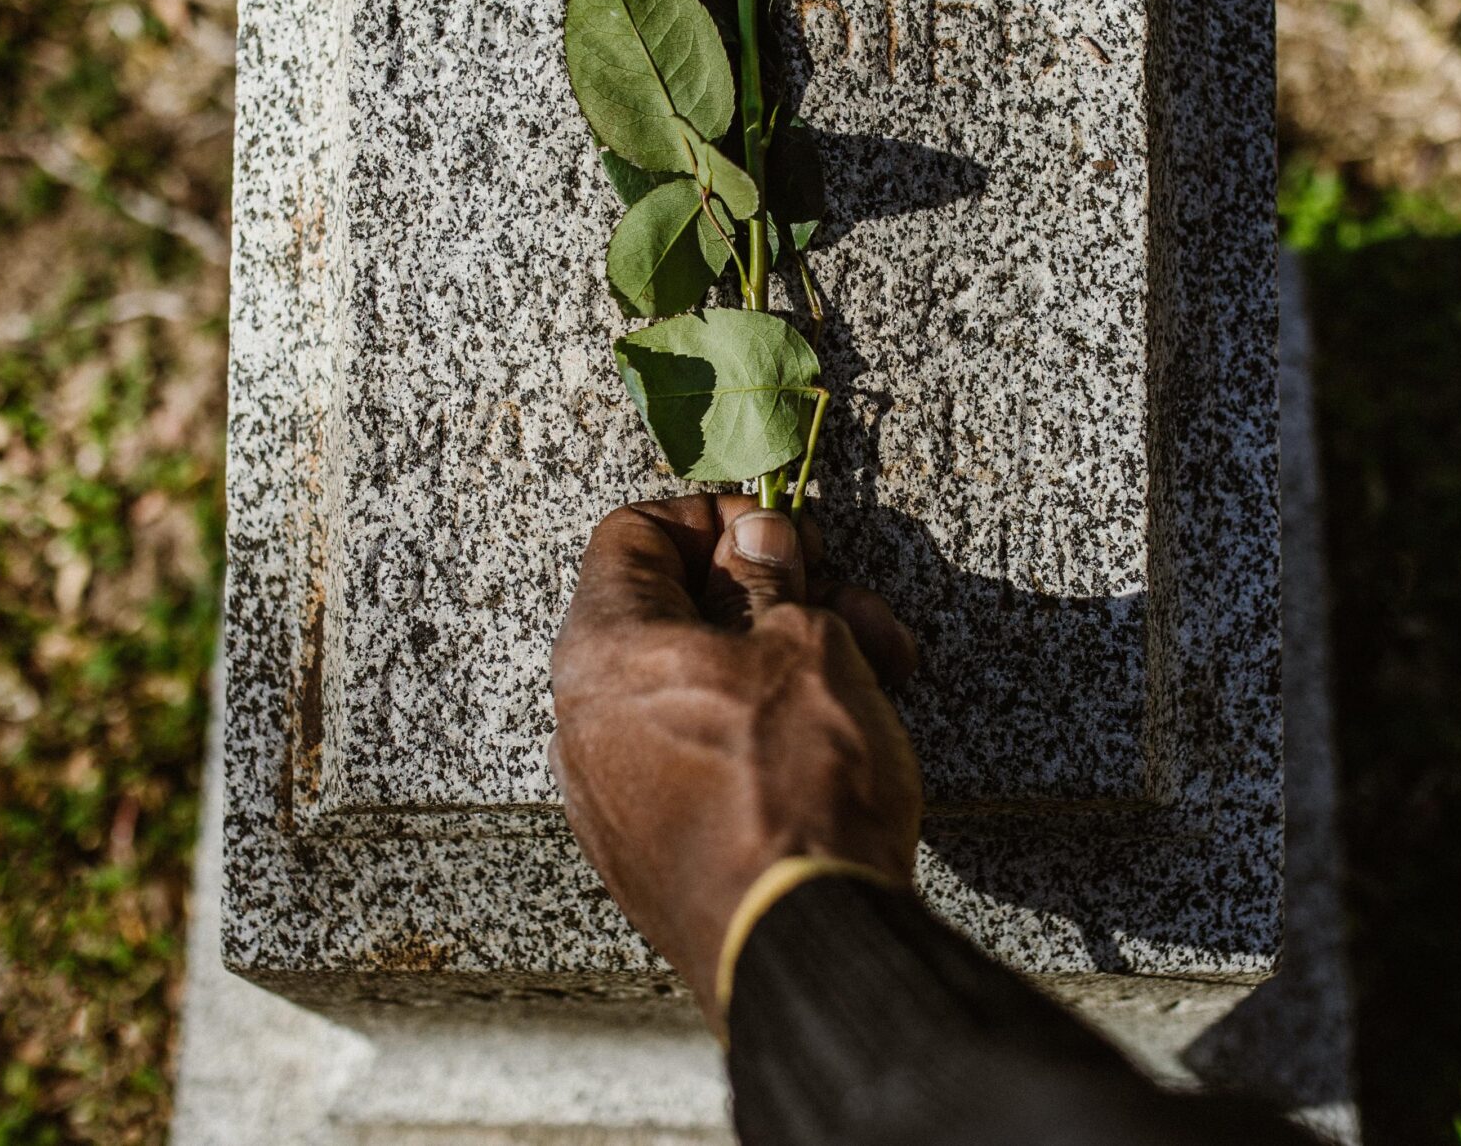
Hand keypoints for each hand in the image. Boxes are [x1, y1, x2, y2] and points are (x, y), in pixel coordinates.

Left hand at [550, 495, 921, 1022]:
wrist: (801, 941)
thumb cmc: (796, 780)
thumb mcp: (806, 645)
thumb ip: (772, 580)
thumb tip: (759, 540)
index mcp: (601, 650)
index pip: (630, 533)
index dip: (713, 519)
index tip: (784, 535)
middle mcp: (582, 719)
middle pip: (673, 613)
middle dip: (774, 597)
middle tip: (851, 605)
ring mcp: (608, 793)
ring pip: (695, 686)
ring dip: (783, 662)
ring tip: (879, 671)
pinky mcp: (643, 849)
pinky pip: (691, 755)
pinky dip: (754, 729)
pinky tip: (833, 735)